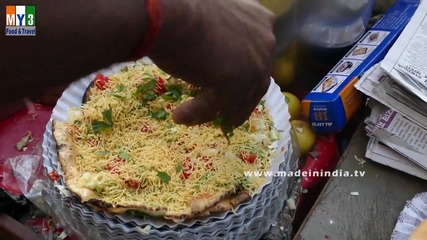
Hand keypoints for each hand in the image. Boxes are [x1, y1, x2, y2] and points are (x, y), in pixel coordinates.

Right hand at [148, 0, 275, 128]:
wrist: (167, 12)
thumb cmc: (183, 7)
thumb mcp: (216, 13)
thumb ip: (227, 29)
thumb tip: (217, 46)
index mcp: (261, 21)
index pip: (259, 55)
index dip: (247, 74)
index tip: (235, 85)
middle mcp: (264, 43)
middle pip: (256, 82)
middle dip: (239, 99)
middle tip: (225, 110)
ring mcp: (252, 66)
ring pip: (238, 100)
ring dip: (220, 112)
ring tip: (201, 119)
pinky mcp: (233, 86)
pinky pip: (214, 107)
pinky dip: (196, 113)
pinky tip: (180, 116)